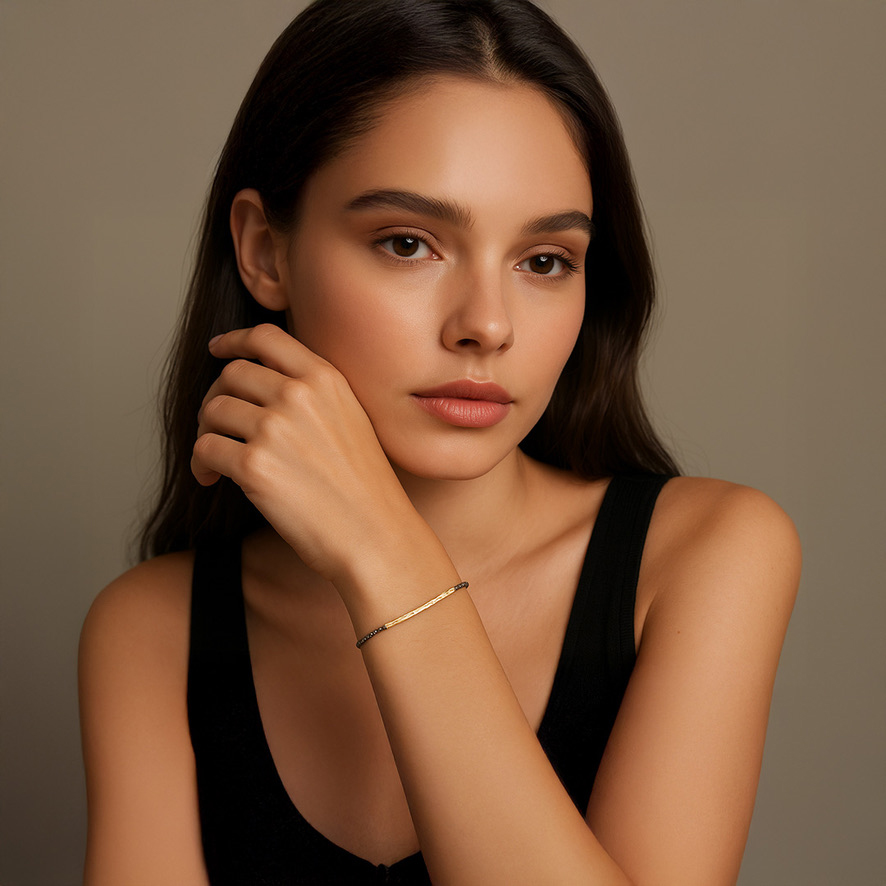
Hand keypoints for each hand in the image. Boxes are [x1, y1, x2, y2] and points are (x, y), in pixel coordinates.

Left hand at [192, 324, 417, 582]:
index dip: (234, 341)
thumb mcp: (352, 420)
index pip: (266, 337)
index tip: (217, 350)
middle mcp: (299, 395)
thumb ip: (314, 394)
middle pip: (232, 374)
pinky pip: (205, 448)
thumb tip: (261, 386)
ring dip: (206, 433)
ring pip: (213, 410)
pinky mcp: (254, 465)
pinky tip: (212, 479)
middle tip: (217, 426)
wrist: (376, 536)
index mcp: (326, 379)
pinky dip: (201, 464)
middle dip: (216, 398)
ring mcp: (275, 428)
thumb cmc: (366, 489)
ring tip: (215, 459)